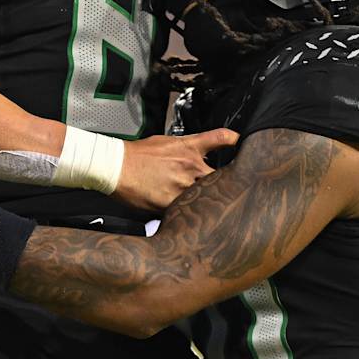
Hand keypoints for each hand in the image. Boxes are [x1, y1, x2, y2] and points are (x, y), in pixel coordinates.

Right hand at [114, 129, 238, 210]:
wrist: (116, 166)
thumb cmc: (139, 154)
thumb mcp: (168, 141)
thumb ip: (190, 147)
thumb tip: (203, 152)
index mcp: (190, 149)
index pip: (222, 139)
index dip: (236, 142)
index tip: (242, 147)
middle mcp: (191, 166)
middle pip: (222, 176)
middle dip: (227, 184)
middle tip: (233, 192)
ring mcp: (182, 186)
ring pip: (207, 197)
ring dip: (210, 202)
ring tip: (215, 211)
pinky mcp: (170, 203)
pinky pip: (188, 212)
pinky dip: (191, 215)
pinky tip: (193, 220)